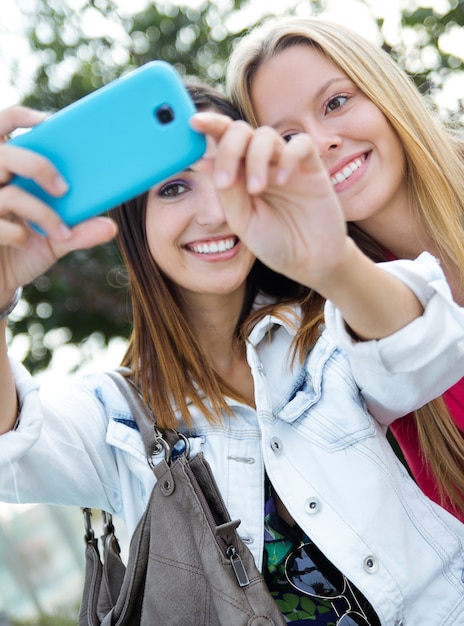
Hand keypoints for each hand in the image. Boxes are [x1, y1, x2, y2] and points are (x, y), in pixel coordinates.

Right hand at [0, 106, 116, 304]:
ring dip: (42, 212)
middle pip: (5, 154)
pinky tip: (26, 242)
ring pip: (11, 194)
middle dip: (38, 166)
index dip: (18, 117)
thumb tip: (111, 227)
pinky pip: (0, 225)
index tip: (45, 120)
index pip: (2, 128)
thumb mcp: (55, 240)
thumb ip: (78, 231)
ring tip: (59, 229)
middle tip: (63, 187)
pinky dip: (20, 235)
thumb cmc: (22, 251)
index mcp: (6, 170)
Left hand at [191, 112, 348, 292]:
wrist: (308, 261)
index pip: (222, 141)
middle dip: (228, 148)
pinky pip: (300, 144)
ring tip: (256, 190)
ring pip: (266, 135)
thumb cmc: (274, 242)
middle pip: (241, 131)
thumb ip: (227, 192)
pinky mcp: (311, 168)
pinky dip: (288, 156)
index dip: (209, 126)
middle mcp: (261, 163)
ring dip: (256, 159)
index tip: (193, 123)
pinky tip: (285, 181)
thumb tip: (202, 161)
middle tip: (225, 181)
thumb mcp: (242, 221)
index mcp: (240, 174)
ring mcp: (286, 164)